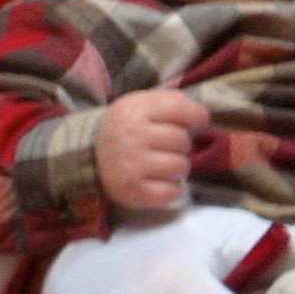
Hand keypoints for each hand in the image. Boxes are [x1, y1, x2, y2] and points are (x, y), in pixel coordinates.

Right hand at [96, 88, 210, 210]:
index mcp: (136, 109)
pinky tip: (159, 182)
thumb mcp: (143, 104)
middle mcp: (132, 136)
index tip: (197, 122)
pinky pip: (173, 192)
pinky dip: (172, 189)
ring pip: (181, 166)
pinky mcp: (133, 191)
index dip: (197, 116)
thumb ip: (173, 102)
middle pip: (183, 141)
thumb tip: (203, 115)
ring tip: (161, 164)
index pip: (181, 109)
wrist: (90, 156)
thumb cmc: (127, 128)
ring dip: (177, 167)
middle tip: (164, 147)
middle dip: (180, 145)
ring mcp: (132, 165)